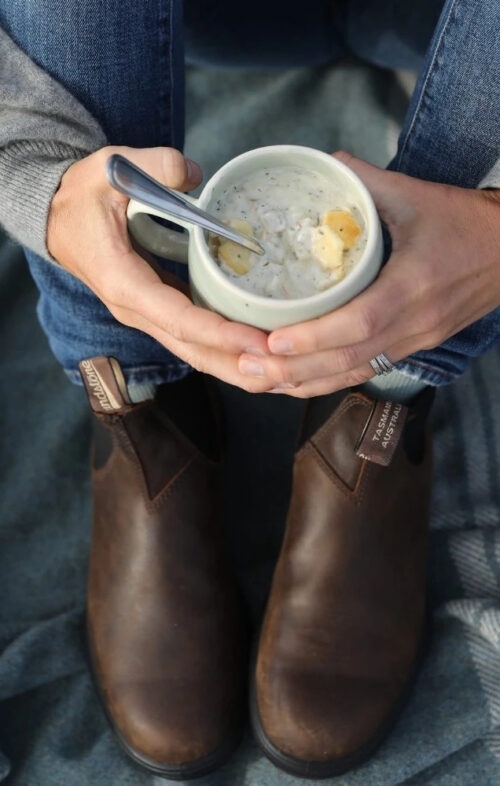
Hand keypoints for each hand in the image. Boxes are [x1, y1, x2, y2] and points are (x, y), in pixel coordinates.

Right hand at [47, 146, 271, 391]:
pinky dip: (226, 349)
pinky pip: (195, 338)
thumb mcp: (108, 168)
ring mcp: (148, 314)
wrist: (57, 217)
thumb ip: (152, 165)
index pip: (179, 319)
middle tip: (284, 375)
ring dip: (236, 366)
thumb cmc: (81, 196)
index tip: (259, 342)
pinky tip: (259, 352)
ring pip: (195, 352)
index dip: (220, 333)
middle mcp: (137, 310)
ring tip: (281, 376)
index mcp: (124, 283)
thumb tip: (192, 174)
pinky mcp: (160, 309)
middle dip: (237, 366)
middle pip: (193, 351)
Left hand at [238, 151, 499, 396]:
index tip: (273, 340)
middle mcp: (414, 324)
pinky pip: (365, 372)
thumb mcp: (418, 194)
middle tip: (248, 365)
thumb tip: (325, 163)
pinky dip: (328, 381)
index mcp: (414, 286)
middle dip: (295, 369)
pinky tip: (296, 383)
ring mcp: (415, 342)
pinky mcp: (413, 348)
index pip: (359, 323)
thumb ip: (367, 179)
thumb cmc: (466, 223)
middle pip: (349, 360)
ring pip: (354, 374)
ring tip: (259, 379)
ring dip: (305, 382)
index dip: (314, 337)